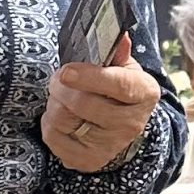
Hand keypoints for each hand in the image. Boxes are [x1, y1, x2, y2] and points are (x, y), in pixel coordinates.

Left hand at [41, 37, 158, 172]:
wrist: (121, 127)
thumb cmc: (118, 90)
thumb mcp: (122, 67)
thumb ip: (116, 51)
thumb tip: (118, 33)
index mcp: (144, 93)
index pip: (119, 86)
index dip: (90, 78)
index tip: (66, 71)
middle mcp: (131, 123)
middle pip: (82, 104)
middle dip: (61, 86)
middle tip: (59, 78)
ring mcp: (109, 146)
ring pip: (63, 119)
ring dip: (54, 102)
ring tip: (62, 97)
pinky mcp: (88, 160)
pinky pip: (53, 137)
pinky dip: (49, 123)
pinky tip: (62, 117)